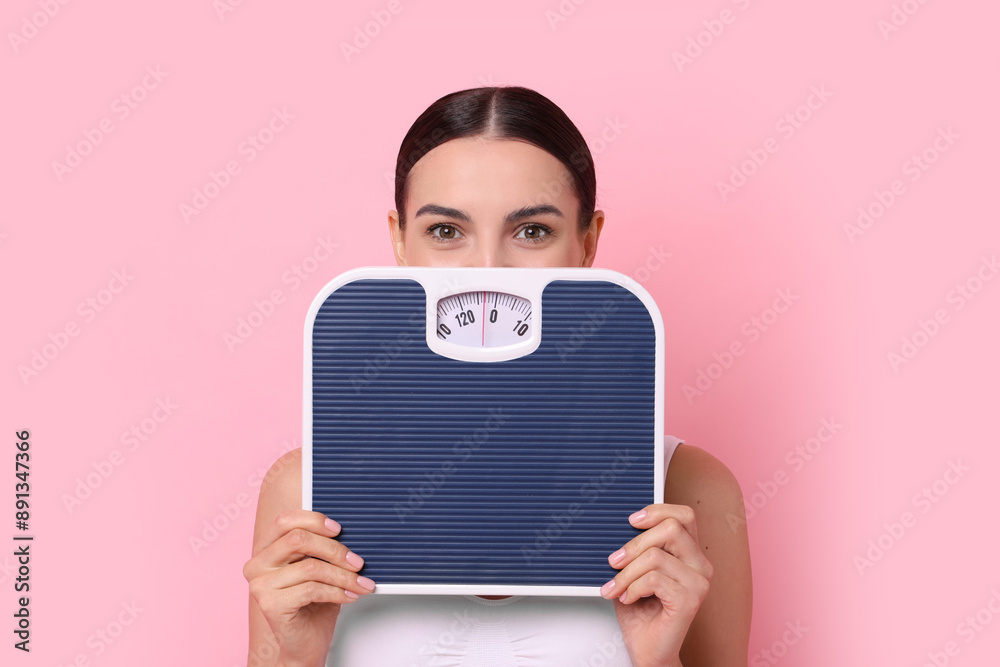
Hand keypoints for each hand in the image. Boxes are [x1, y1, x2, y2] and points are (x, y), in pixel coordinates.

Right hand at [243, 509, 374, 666]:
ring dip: (343, 575)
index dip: (314, 520)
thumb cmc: (312, 606)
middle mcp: (257, 565)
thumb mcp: (318, 568)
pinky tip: (349, 596)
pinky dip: (337, 591)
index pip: (285, 520)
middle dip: (335, 550)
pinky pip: (312, 589)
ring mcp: (260, 585)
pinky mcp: (270, 605)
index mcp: (266, 549)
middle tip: (358, 562)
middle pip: (299, 539)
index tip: (339, 529)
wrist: (305, 645)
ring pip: (310, 567)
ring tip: (359, 583)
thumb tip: (350, 531)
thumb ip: (322, 548)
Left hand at [600, 504, 713, 666]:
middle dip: (634, 544)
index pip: (684, 515)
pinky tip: (628, 598)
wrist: (647, 650)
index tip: (631, 521)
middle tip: (614, 561)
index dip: (657, 511)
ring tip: (617, 587)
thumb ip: (637, 547)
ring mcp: (699, 583)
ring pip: (656, 556)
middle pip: (670, 529)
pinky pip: (654, 579)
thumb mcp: (635, 570)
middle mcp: (700, 565)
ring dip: (627, 572)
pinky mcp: (691, 600)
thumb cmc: (640, 610)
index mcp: (690, 553)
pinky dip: (633, 587)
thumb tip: (620, 525)